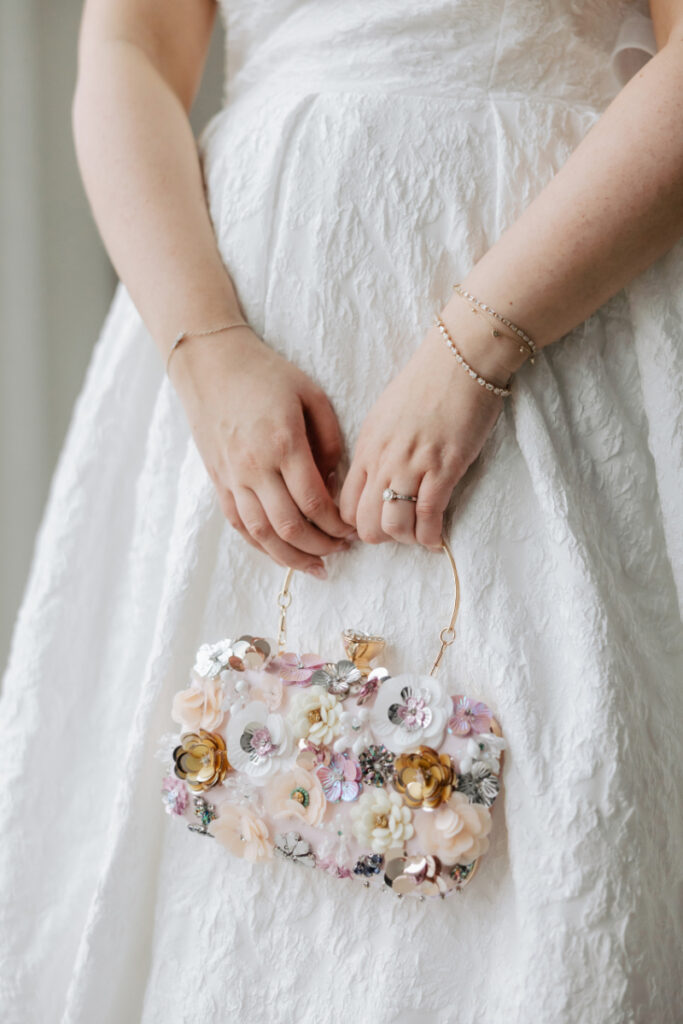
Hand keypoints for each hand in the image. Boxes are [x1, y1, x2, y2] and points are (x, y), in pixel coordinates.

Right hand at [169, 325, 356, 575]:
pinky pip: (239, 526)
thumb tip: (334, 482)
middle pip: (290, 527)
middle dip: (320, 547)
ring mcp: (233, 478)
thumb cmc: (266, 374)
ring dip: (292, 557)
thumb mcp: (311, 395)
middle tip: (341, 550)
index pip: (314, 501)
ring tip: (316, 566)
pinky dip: (261, 546)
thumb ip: (330, 440)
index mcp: (283, 444)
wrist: (210, 363)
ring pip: (262, 535)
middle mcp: (255, 467)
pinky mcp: (218, 482)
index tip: (353, 529)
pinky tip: (281, 554)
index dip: (337, 525)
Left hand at [339, 297, 527, 548]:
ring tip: (418, 533)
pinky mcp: (444, 468)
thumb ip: (375, 449)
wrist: (460, 359)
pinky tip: (436, 538)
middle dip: (378, 538)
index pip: (344, 504)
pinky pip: (428, 516)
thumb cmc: (425, 383)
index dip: (355, 525)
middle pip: (364, 523)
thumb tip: (373, 478)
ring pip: (393, 526)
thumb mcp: (384, 416)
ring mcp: (412, 465)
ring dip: (405, 539)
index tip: (372, 526)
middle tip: (396, 532)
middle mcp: (383, 460)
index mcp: (366, 447)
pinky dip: (430, 536)